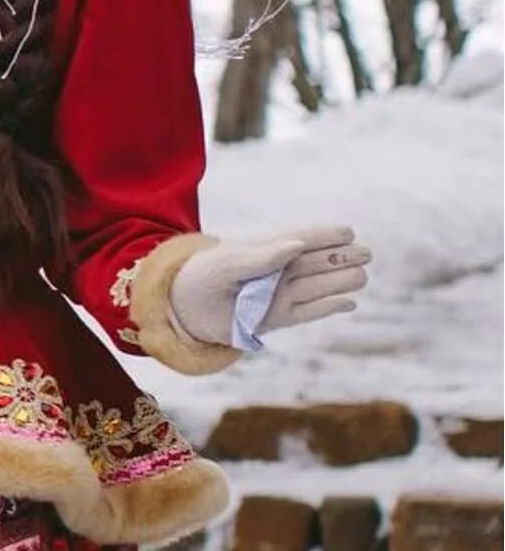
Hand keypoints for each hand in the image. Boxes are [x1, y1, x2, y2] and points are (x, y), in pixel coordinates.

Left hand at [169, 225, 372, 346]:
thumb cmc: (205, 276)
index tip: (347, 232)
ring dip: (340, 280)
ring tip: (360, 275)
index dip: (326, 235)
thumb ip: (260, 256)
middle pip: (319, 262)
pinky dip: (328, 307)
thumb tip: (296, 244)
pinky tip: (349, 302)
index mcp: (269, 249)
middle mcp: (281, 271)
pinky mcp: (279, 318)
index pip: (304, 239)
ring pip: (319, 286)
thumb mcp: (227, 262)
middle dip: (342, 257)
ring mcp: (282, 294)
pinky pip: (309, 312)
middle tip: (364, 253)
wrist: (185, 308)